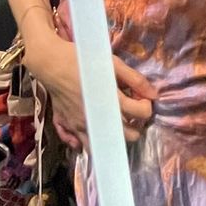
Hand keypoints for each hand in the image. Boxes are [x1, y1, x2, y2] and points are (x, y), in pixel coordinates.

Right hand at [26, 35, 156, 149]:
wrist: (52, 62)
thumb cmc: (83, 60)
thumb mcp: (113, 63)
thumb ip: (135, 79)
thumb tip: (154, 95)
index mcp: (111, 101)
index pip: (140, 114)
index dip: (147, 107)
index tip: (143, 99)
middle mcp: (98, 119)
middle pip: (127, 136)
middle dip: (136, 125)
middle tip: (132, 112)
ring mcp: (81, 126)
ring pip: (105, 145)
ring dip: (115, 136)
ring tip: (116, 122)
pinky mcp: (67, 126)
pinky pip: (80, 144)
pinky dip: (89, 142)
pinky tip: (95, 131)